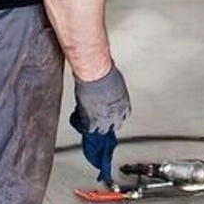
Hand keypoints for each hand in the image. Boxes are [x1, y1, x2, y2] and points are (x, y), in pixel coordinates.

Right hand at [71, 65, 129, 184]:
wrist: (96, 75)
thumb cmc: (106, 73)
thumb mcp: (115, 84)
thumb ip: (112, 91)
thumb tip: (108, 91)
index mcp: (124, 105)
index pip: (122, 117)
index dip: (115, 117)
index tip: (111, 118)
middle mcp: (117, 115)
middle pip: (113, 126)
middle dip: (106, 125)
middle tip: (99, 124)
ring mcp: (104, 120)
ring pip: (100, 130)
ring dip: (95, 128)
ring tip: (88, 128)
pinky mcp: (91, 121)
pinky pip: (87, 129)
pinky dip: (83, 127)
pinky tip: (79, 124)